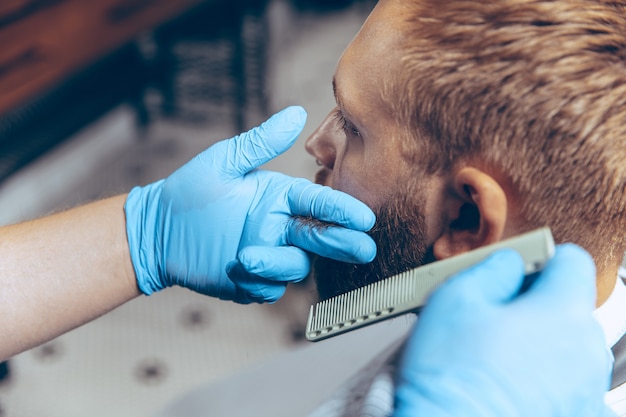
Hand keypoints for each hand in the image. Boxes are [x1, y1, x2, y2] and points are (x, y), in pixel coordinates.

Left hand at [124, 106, 375, 302]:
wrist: (157, 231)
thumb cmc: (189, 191)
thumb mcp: (224, 162)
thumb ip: (261, 143)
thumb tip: (295, 114)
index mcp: (279, 197)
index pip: (318, 202)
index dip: (341, 210)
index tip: (363, 217)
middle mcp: (280, 226)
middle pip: (321, 236)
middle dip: (342, 242)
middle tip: (362, 248)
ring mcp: (269, 254)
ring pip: (296, 265)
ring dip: (280, 263)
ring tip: (248, 257)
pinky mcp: (252, 281)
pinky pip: (269, 288)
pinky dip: (262, 282)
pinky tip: (241, 272)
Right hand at [394, 244, 614, 416]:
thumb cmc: (449, 375)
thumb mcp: (456, 296)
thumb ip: (494, 267)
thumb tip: (509, 264)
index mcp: (563, 312)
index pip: (573, 262)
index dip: (540, 259)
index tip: (517, 272)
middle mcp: (586, 352)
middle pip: (569, 306)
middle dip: (535, 304)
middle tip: (491, 317)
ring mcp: (585, 391)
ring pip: (567, 346)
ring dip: (539, 342)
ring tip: (494, 356)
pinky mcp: (574, 415)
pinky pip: (566, 384)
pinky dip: (544, 378)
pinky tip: (509, 384)